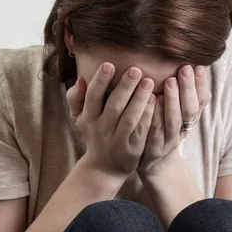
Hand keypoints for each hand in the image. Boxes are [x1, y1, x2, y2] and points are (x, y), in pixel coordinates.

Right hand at [66, 63, 155, 178]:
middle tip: (136, 69)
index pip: (93, 97)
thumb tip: (79, 79)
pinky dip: (149, 116)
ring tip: (149, 81)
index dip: (100, 81)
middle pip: (114, 106)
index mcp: (88, 118)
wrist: (103, 167)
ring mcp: (117, 140)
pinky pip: (141, 131)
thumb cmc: (93, 134)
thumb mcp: (79, 118)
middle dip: (125, 87)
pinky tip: (156, 101)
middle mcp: (101, 129)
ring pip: (129, 118)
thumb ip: (75, 98)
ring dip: (139, 99)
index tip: (109, 64)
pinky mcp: (132, 150)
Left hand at [138, 65, 210, 173]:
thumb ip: (183, 92)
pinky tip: (149, 102)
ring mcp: (166, 143)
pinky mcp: (151, 151)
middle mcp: (181, 131)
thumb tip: (191, 63)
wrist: (152, 165)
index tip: (196, 66)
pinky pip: (152, 133)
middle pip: (189, 110)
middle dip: (187, 89)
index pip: (201, 101)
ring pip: (173, 122)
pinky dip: (152, 117)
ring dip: (171, 101)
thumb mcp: (176, 113)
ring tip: (168, 82)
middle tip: (183, 69)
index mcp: (190, 120)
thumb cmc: (162, 130)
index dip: (200, 85)